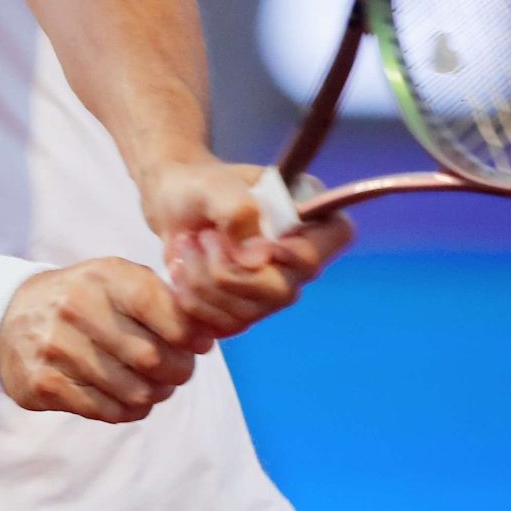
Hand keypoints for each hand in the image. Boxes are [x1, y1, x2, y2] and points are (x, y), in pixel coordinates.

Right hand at [0, 258, 209, 423]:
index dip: (190, 334)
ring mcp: (57, 347)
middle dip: (178, 371)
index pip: (162, 308)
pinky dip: (129, 410)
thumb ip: (162, 300)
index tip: (196, 344)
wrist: (9, 317)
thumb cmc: (83, 300)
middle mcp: (77, 307)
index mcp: (103, 276)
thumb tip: (205, 335)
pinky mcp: (45, 383)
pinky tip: (127, 397)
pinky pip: (108, 412)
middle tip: (177, 371)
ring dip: (155, 394)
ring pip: (135, 391)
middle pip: (154, 358)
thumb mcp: (116, 280)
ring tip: (152, 384)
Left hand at [141, 155, 354, 338]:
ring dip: (202, 281)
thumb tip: (257, 259)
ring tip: (186, 246)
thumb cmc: (200, 187)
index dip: (300, 251)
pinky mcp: (245, 311)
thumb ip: (239, 210)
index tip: (257, 242)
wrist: (173, 205)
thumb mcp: (214, 185)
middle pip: (282, 290)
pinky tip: (181, 271)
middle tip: (202, 238)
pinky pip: (225, 324)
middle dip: (228, 269)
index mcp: (309, 214)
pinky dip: (193, 301)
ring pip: (248, 312)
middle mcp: (300, 259)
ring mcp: (274, 289)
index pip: (336, 237)